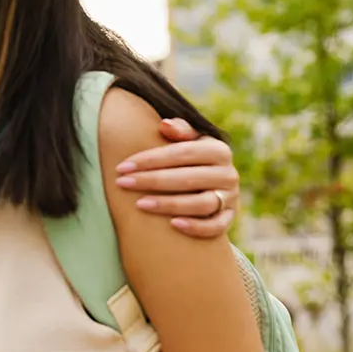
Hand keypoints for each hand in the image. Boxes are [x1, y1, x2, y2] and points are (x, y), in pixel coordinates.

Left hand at [114, 118, 239, 238]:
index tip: (122, 166)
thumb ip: (179, 130)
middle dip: (151, 180)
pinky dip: (197, 227)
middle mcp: (228, 174)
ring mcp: (230, 198)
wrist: (210, 183)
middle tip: (123, 183)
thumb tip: (164, 124)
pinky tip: (173, 225)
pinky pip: (216, 227)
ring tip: (140, 204)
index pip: (182, 153)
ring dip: (169, 204)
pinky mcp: (229, 218)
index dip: (150, 159)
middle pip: (188, 178)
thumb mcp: (188, 140)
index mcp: (218, 150)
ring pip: (201, 203)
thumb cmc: (189, 158)